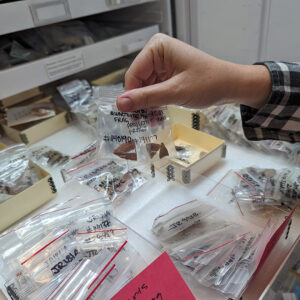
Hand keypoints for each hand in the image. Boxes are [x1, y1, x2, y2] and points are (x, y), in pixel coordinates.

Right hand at [116, 33, 270, 111]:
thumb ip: (147, 98)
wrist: (230, 86)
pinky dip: (154, 102)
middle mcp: (157, 53)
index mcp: (157, 48)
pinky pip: (154, 90)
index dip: (131, 95)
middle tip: (141, 120)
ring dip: (147, 104)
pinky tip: (156, 113)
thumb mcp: (175, 92)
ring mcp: (162, 64)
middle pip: (137, 81)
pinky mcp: (167, 75)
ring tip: (150, 119)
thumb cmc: (209, 83)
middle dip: (140, 101)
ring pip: (144, 87)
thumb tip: (120, 104)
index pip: (133, 74)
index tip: (131, 115)